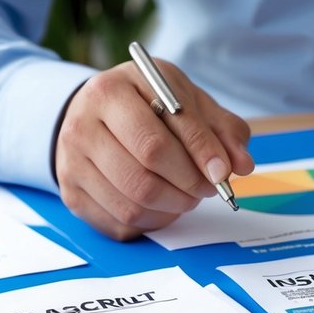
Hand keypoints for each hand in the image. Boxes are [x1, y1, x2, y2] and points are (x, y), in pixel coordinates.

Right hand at [54, 60, 254, 239]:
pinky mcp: (71, 192)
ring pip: (134, 201)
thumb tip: (241, 165)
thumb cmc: (150, 106)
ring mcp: (71, 160)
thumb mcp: (186, 100)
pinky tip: (165, 204)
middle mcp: (82, 124)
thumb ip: (220, 129)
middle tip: (207, 187)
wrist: (97, 113)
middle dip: (187, 184)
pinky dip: (153, 220)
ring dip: (174, 206)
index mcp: (112, 90)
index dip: (198, 157)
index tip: (222, 174)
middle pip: (144, 170)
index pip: (159, 134)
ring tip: (188, 194)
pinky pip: (120, 221)